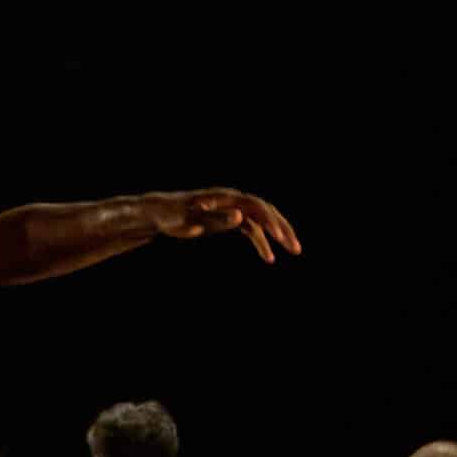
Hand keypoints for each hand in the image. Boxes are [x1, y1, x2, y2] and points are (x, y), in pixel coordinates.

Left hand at [148, 189, 302, 263]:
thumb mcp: (191, 220)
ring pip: (263, 222)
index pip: (257, 207)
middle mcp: (233, 201)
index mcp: (226, 198)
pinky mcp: (228, 220)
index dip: (271, 222)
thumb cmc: (172, 217)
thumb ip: (216, 219)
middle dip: (283, 229)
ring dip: (278, 237)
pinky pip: (252, 230)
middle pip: (266, 212)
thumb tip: (240, 217)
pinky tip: (269, 258)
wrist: (159, 214)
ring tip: (294, 251)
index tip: (280, 238)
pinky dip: (262, 243)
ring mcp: (232, 210)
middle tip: (297, 248)